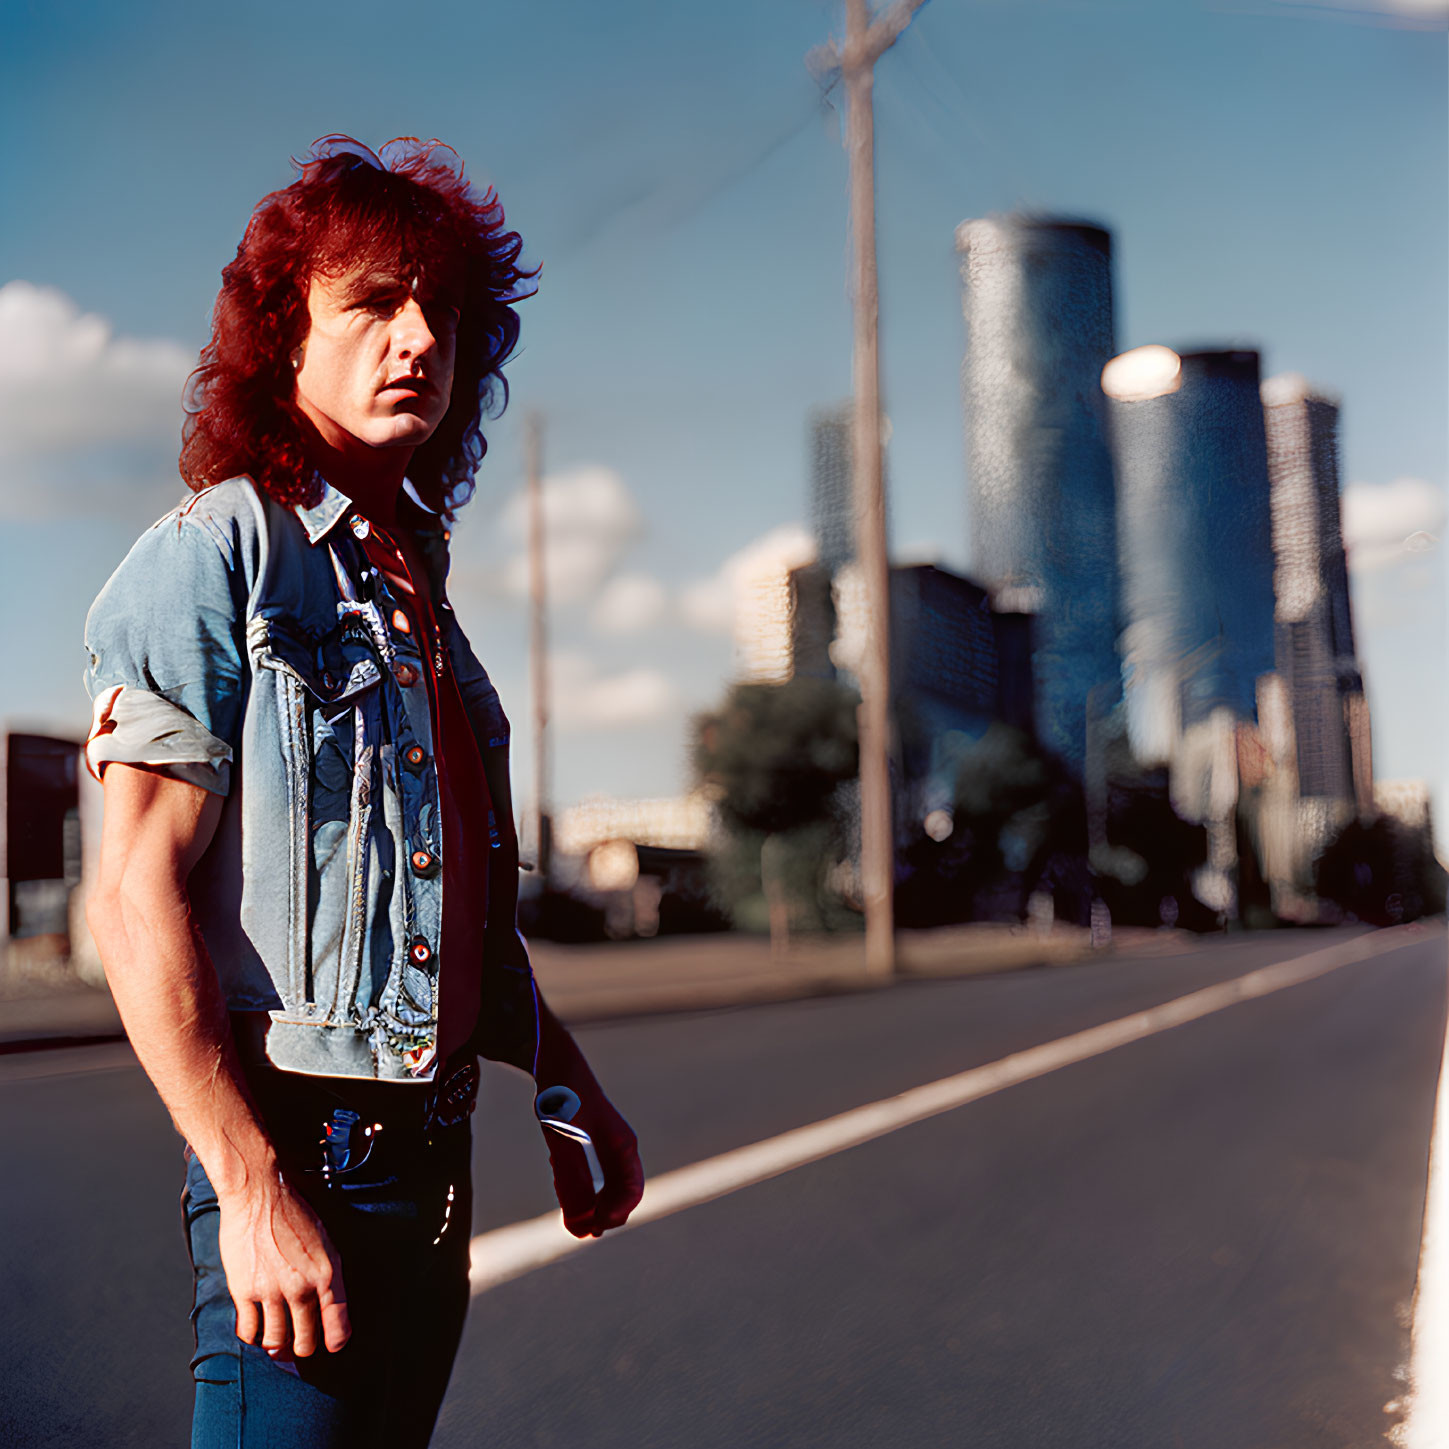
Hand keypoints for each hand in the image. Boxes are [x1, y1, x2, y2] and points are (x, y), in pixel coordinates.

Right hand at [216, 1171, 350, 1357]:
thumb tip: (323, 1301)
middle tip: (298, 1349)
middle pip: (305, 1340)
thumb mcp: (324, 1239)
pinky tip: (255, 1330)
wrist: (260, 1193)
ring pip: (276, 1342)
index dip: (336, 1339)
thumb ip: (325, 1273)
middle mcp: (302, 1286)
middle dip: (303, 1349)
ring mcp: (272, 1291)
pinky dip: (252, 1336)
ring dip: (277, 1349)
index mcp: (328, 1272)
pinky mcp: (244, 1291)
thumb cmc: (294, 1212)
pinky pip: (248, 1331)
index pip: (338, 1322)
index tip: (333, 1346)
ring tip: (277, 1347)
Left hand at [539, 1085, 644, 1238]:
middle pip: (623, 1194)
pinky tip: (562, 1183)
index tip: (590, 1229)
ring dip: (592, 1205)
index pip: (631, 1191)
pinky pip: (595, 1176)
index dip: (613, 1215)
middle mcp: (620, 1147)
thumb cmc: (561, 1096)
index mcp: (622, 1145)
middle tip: (579, 1229)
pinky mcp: (593, 1143)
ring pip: (609, 1187)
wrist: (554, 1063)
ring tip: (571, 1212)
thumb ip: (571, 1179)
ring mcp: (608, 1145)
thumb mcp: (562, 1138)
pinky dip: (581, 1189)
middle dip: (604, 1215)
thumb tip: (580, 1223)